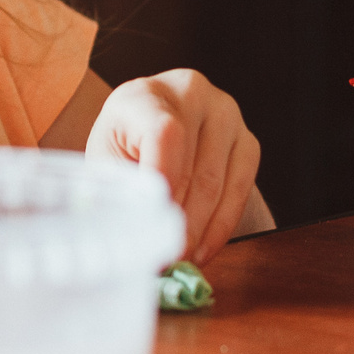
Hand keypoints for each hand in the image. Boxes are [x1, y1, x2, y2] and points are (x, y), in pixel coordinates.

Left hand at [86, 70, 261, 264]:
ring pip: (219, 183)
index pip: (163, 135)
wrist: (147, 129)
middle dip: (179, 223)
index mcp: (144, 95)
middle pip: (194, 168)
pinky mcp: (247, 139)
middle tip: (165, 259)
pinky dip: (222, 225)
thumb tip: (129, 241)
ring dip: (199, 230)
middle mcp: (190, 94)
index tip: (154, 223)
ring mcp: (226, 114)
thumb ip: (120, 192)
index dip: (162, 182)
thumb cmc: (124, 147)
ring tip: (179, 257)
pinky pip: (242, 188)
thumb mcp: (106, 163)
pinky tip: (202, 247)